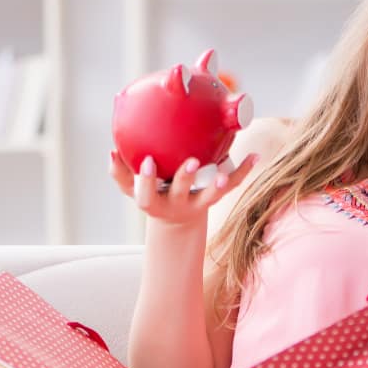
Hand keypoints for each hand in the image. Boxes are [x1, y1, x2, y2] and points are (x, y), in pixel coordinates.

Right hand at [110, 152, 257, 225]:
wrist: (176, 218)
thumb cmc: (152, 195)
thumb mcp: (132, 189)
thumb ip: (121, 172)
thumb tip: (112, 150)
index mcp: (154, 203)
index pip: (146, 195)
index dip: (145, 180)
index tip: (147, 161)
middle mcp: (177, 205)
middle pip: (180, 194)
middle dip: (185, 178)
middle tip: (191, 162)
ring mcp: (198, 203)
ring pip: (210, 196)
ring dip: (218, 183)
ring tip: (224, 170)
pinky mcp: (215, 198)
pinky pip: (231, 185)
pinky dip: (244, 171)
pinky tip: (256, 156)